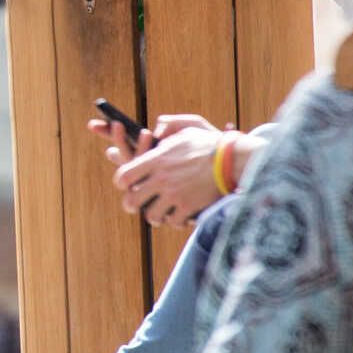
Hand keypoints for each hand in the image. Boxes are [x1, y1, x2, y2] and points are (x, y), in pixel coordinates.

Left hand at [96, 117, 223, 226]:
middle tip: (134, 205)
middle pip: (132, 200)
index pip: (124, 176)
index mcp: (156, 160)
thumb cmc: (208, 144)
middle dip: (131, 205)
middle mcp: (161, 179)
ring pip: (151, 215)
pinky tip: (177, 216)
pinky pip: (173, 221)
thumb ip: (165, 133)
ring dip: (153, 215)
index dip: (121, 183)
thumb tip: (155, 131)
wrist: (231, 160)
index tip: (125, 185)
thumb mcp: (184, 132)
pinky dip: (174, 221)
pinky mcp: (189, 206)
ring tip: (157, 213)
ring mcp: (175, 194)